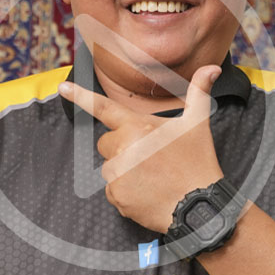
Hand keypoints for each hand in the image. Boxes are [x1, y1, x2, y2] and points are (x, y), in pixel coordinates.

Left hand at [58, 65, 225, 232]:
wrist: (200, 207)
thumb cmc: (198, 163)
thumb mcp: (197, 124)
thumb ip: (199, 92)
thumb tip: (212, 68)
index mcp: (138, 126)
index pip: (104, 108)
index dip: (81, 96)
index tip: (63, 88)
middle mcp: (123, 148)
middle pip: (107, 143)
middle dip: (122, 147)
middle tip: (150, 156)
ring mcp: (118, 174)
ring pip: (109, 167)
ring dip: (124, 170)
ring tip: (151, 177)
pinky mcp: (117, 196)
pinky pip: (112, 190)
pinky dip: (125, 192)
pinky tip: (147, 192)